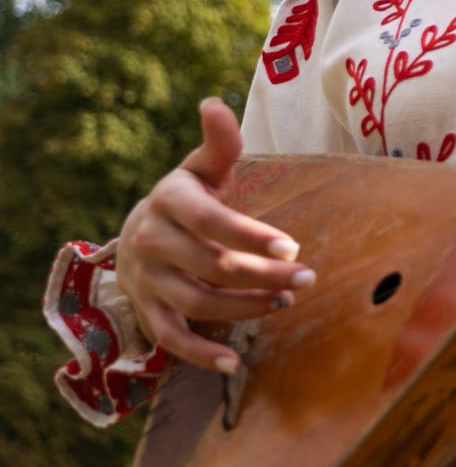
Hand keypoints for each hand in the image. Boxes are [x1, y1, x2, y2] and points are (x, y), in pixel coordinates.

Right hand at [112, 98, 314, 372]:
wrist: (136, 232)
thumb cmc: (186, 197)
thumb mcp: (199, 168)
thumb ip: (218, 143)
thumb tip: (214, 103)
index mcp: (169, 201)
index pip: (212, 221)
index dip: (252, 236)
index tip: (294, 245)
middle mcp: (150, 241)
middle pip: (211, 266)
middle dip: (263, 274)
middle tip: (307, 278)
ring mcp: (145, 280)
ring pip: (195, 302)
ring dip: (244, 308)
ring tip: (284, 302)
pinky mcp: (145, 310)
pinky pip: (168, 339)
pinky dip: (198, 354)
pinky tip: (232, 363)